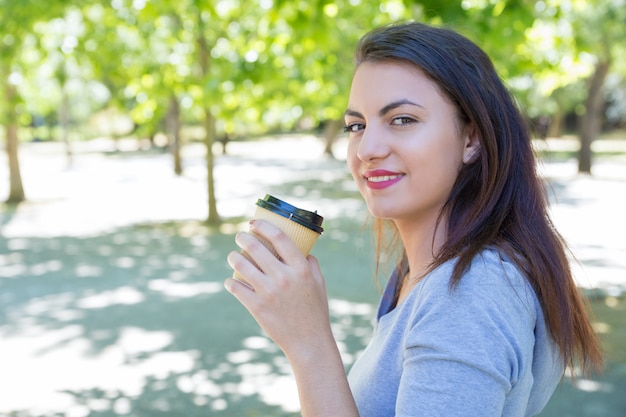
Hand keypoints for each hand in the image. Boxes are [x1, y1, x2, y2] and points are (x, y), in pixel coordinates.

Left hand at [224, 220, 332, 357]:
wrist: (309, 341)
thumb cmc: (315, 310)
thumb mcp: (319, 283)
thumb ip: (310, 263)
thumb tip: (302, 249)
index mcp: (300, 268)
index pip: (279, 237)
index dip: (263, 226)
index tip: (254, 223)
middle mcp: (284, 277)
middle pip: (255, 247)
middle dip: (243, 238)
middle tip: (240, 237)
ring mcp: (268, 292)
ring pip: (241, 265)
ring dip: (233, 257)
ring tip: (233, 256)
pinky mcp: (257, 307)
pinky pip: (236, 287)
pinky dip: (230, 282)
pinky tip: (231, 281)